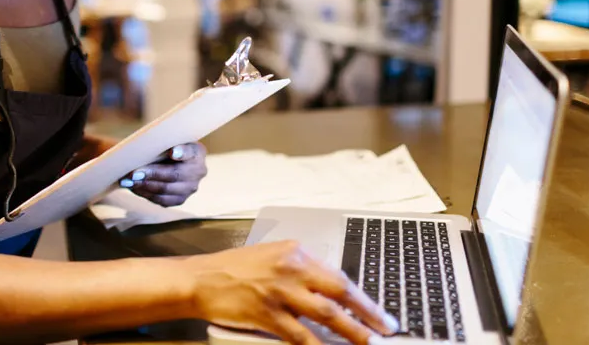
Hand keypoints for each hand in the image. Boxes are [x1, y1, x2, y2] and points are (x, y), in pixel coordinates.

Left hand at [119, 142, 206, 206]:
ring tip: (128, 181)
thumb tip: (152, 149)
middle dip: (152, 174)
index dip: (182, 152)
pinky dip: (145, 193)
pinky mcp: (180, 199)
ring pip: (166, 190)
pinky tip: (133, 187)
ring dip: (145, 186)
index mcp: (197, 152)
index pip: (190, 152)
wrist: (170, 160)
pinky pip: (161, 200)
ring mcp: (190, 188)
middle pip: (174, 174)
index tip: (173, 152)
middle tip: (134, 173)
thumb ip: (163, 141)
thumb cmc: (166, 145)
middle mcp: (198, 171)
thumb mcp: (168, 139)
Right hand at [187, 241, 398, 344]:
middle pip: (340, 293)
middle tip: (387, 329)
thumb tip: (330, 291)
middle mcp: (292, 268)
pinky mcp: (268, 314)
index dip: (363, 297)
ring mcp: (281, 292)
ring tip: (368, 344)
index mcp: (296, 252)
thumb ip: (300, 270)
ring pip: (327, 315)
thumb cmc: (234, 268)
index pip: (338, 276)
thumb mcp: (272, 256)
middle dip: (368, 314)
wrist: (202, 278)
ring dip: (352, 333)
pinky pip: (302, 336)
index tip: (380, 312)